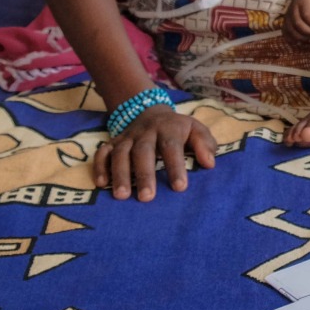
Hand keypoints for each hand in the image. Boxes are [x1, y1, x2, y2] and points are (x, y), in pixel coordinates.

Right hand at [93, 107, 215, 201]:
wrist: (151, 112)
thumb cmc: (178, 129)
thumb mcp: (195, 129)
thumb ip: (205, 144)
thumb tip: (209, 163)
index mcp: (168, 128)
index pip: (171, 146)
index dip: (175, 166)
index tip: (180, 188)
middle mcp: (145, 132)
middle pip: (143, 151)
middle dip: (144, 174)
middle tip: (147, 198)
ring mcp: (127, 137)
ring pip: (120, 153)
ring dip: (120, 174)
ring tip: (122, 196)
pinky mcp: (113, 143)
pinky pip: (102, 152)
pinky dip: (100, 166)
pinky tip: (101, 184)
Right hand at [287, 0, 309, 42]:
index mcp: (302, 2)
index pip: (306, 15)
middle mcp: (292, 9)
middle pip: (297, 24)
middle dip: (308, 32)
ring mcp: (287, 16)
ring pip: (290, 30)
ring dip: (300, 37)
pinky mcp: (285, 21)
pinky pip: (285, 32)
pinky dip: (291, 39)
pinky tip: (300, 42)